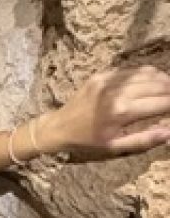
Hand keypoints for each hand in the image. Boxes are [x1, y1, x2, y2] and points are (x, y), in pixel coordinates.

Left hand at [40, 65, 169, 154]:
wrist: (58, 127)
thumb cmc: (87, 141)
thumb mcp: (114, 147)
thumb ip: (144, 140)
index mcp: (122, 112)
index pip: (161, 103)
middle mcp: (117, 92)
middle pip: (157, 85)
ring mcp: (109, 80)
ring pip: (146, 73)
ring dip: (162, 79)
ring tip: (168, 87)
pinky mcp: (102, 74)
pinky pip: (130, 70)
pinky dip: (145, 74)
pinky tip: (151, 81)